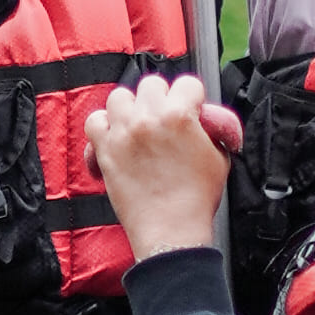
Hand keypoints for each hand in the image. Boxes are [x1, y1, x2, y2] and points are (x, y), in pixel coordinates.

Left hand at [90, 71, 235, 256]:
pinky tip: (116, 137)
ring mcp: (123, 133)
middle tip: (165, 119)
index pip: (187, 84)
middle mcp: (148, 119)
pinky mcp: (105, 150)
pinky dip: (104, 126)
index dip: (192, 98)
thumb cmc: (196, 200)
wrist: (171, 231)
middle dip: (161, 99)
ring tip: (139, 126)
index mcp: (180, 116)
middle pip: (151, 84)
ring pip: (120, 96)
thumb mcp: (219, 157)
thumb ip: (214, 128)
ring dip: (130, 108)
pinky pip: (95, 121)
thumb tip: (206, 116)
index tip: (190, 110)